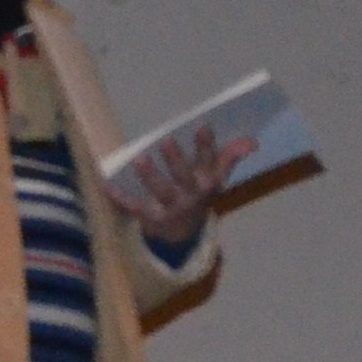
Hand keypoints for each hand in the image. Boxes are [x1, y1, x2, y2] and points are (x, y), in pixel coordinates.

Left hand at [104, 128, 248, 248]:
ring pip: (161, 193)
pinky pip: (135, 208)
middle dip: (177, 161)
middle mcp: (191, 197)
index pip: (210, 163)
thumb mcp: (215, 178)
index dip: (206, 146)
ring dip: (151, 177)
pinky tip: (108, 186)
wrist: (182, 235)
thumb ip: (230, 157)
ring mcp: (171, 209)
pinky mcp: (151, 218)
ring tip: (140, 159)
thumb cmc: (197, 193)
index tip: (202, 126)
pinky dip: (121, 199)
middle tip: (166, 141)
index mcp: (207, 183)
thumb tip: (252, 142)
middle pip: (184, 179)